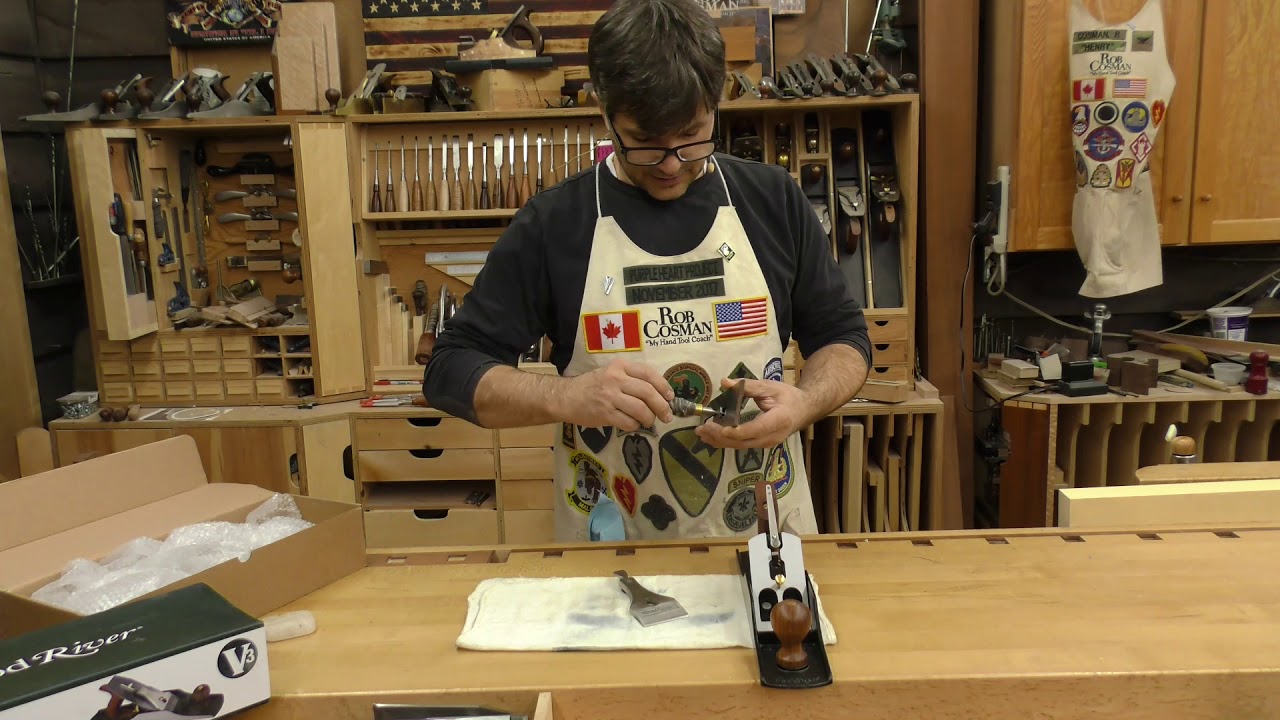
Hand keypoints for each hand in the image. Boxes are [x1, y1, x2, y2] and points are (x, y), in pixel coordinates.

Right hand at [559, 358, 673, 430]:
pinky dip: (635, 425)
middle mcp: (615, 379)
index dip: (663, 386)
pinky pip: (628, 422)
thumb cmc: (593, 386)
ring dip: (650, 418)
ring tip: (650, 421)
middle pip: (647, 392)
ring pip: (640, 409)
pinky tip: (634, 425)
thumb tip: (659, 393)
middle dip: (662, 406)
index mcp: (620, 366)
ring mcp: (609, 396)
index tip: (670, 396)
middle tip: (667, 415)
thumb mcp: (612, 373)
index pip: (648, 373)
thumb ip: (632, 378)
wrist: (567, 397)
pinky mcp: (604, 413)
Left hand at [695, 378, 812, 449]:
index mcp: (777, 421)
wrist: (804, 410)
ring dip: (719, 441)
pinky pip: (741, 445)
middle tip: (702, 428)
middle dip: (720, 436)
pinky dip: (726, 441)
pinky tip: (712, 438)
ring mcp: (766, 443)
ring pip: (740, 446)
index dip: (733, 431)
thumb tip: (724, 382)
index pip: (752, 430)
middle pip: (742, 442)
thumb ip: (747, 386)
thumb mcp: (770, 387)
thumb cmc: (788, 397)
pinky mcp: (761, 444)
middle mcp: (771, 436)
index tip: (716, 426)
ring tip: (701, 433)